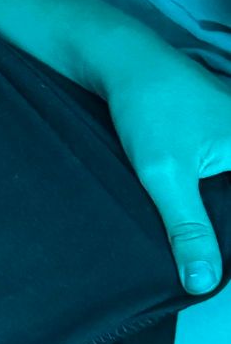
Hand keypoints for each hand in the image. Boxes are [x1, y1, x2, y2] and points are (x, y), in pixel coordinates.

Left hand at [103, 43, 230, 294]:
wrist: (123, 59)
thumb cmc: (148, 109)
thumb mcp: (166, 176)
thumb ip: (188, 229)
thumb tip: (203, 283)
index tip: (222, 268)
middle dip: (224, 232)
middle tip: (206, 265)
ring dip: (220, 217)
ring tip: (203, 249)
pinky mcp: (224, 132)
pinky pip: (227, 174)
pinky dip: (217, 197)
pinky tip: (201, 215)